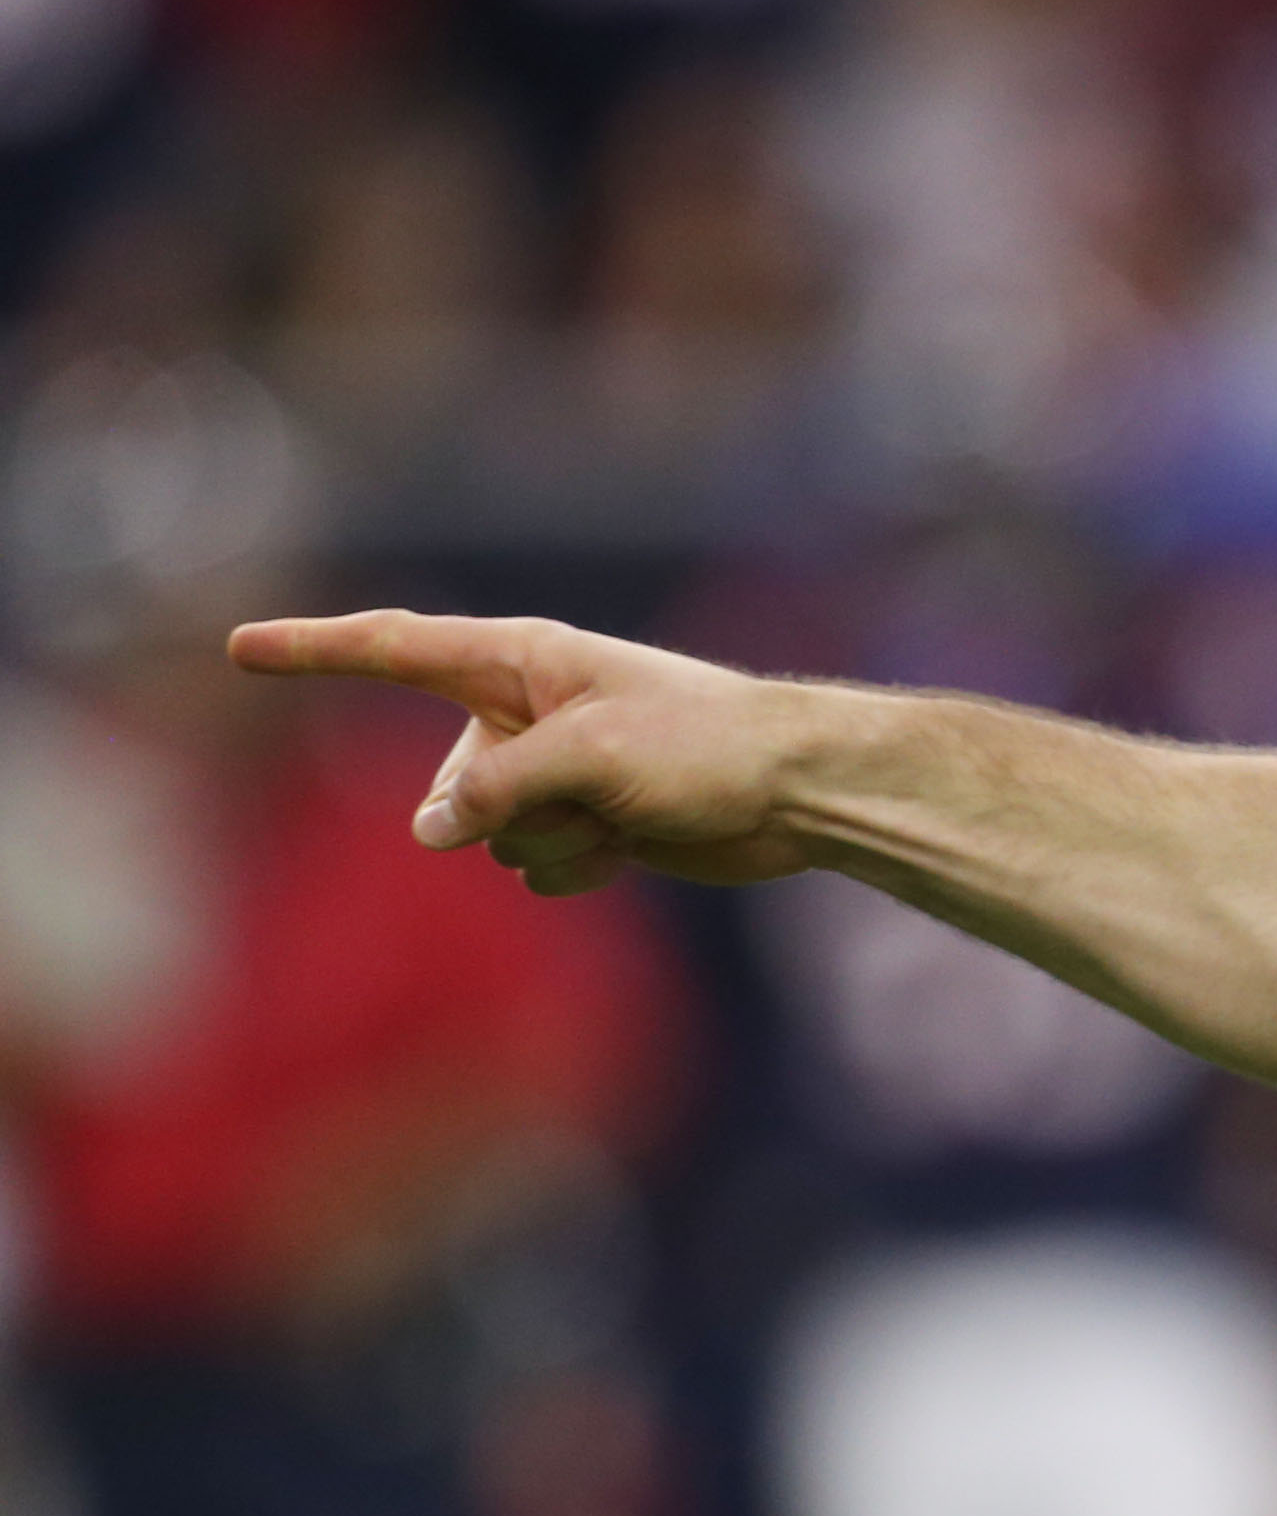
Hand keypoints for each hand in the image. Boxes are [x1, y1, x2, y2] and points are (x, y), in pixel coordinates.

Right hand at [226, 610, 822, 895]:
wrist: (799, 794)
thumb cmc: (708, 746)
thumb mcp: (590, 755)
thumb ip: (496, 787)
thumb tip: (431, 830)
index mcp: (521, 662)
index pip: (394, 650)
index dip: (314, 650)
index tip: (239, 647)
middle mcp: (527, 713)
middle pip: (449, 786)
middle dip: (502, 810)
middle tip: (591, 792)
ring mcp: (555, 774)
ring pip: (492, 838)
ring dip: (552, 842)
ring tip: (628, 814)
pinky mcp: (589, 824)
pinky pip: (537, 868)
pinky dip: (580, 868)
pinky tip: (637, 846)